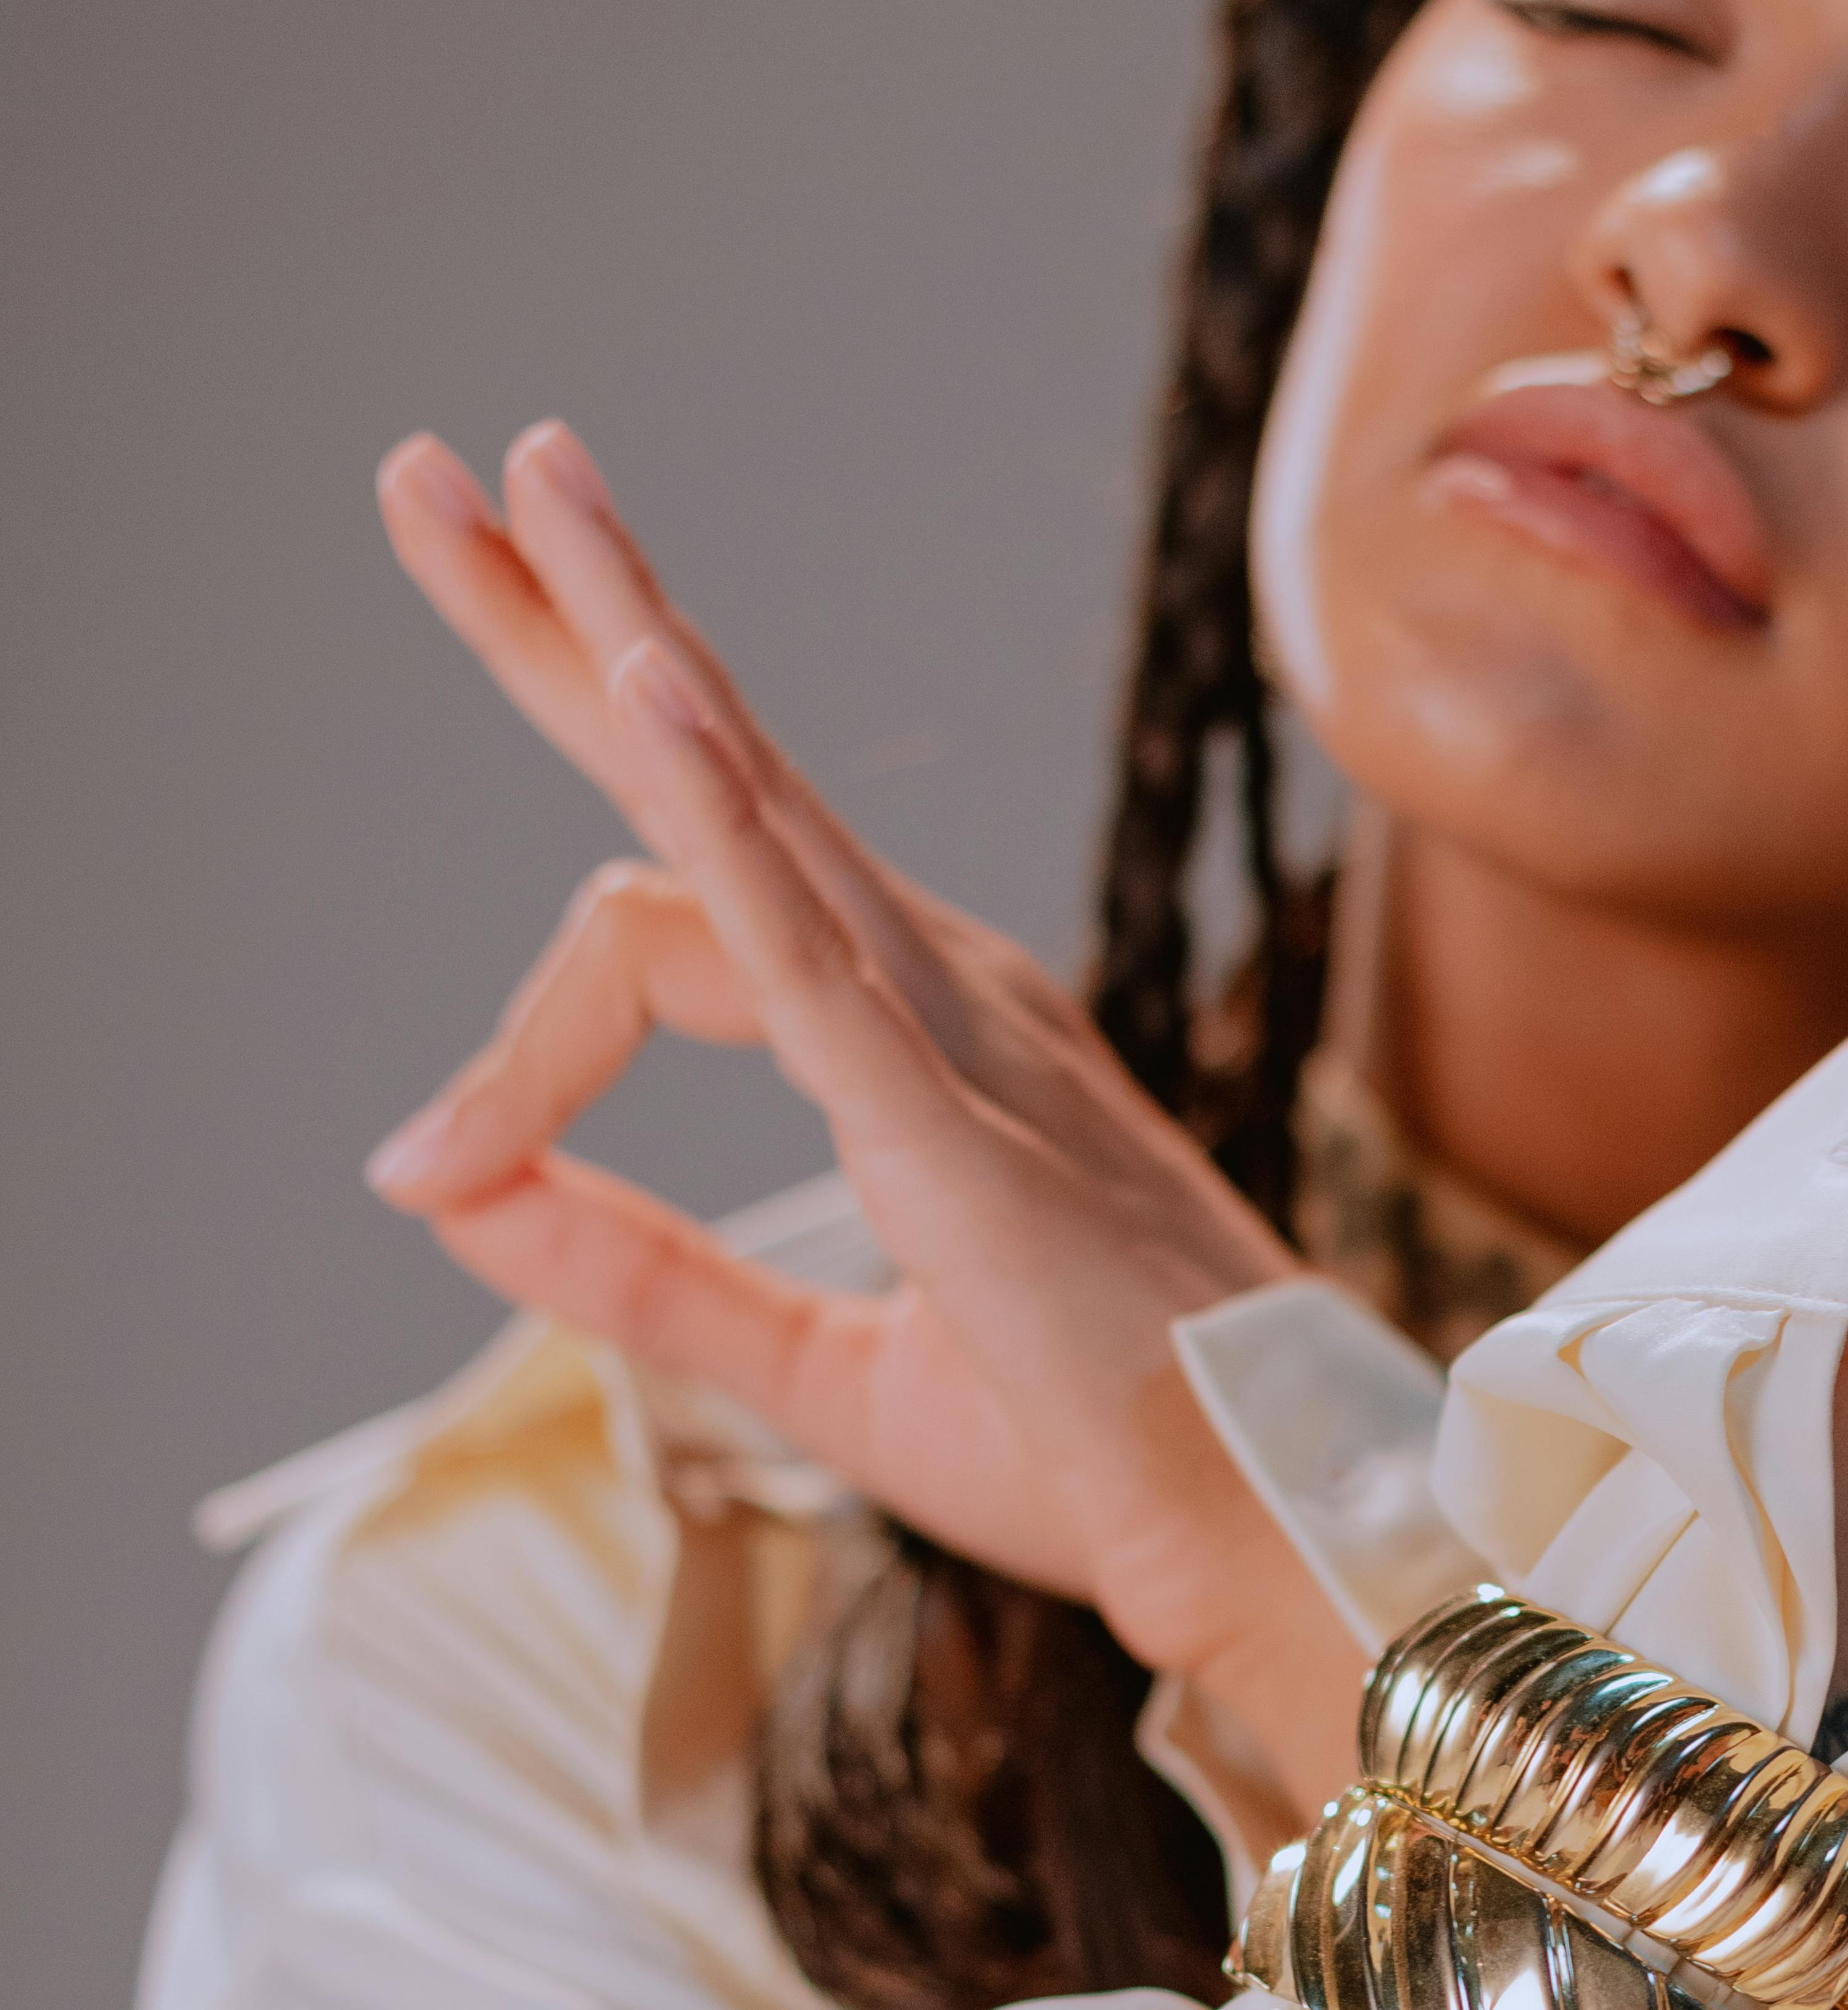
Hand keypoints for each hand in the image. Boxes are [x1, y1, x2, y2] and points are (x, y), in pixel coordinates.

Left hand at [363, 424, 1362, 1817]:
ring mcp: (959, 1031)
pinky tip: (642, 691)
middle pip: (711, 764)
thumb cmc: (1099, 1454)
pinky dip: (714, 813)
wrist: (1267, 1534)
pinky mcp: (953, 1118)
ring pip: (745, 799)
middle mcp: (941, 988)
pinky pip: (805, 941)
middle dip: (566, 614)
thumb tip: (436, 1188)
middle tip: (432, 475)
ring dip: (615, 640)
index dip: (517, 1044)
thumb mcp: (812, 1365)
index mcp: (921, 1039)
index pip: (666, 938)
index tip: (417, 1162)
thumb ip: (631, 1270)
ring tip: (499, 494)